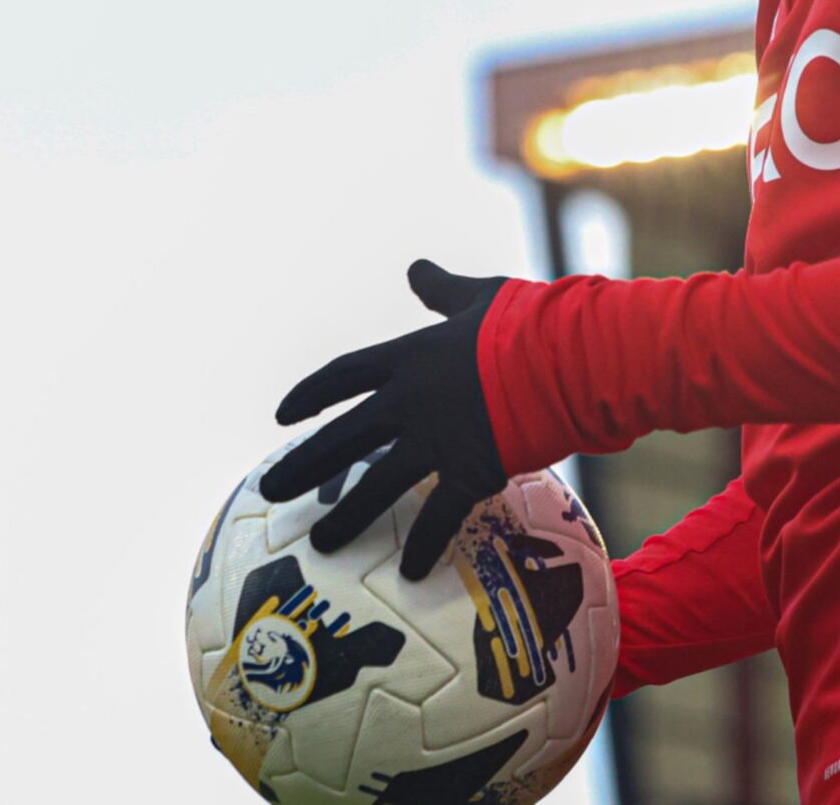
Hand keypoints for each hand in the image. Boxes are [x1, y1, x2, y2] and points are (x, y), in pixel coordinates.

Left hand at [257, 259, 509, 577]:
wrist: (569, 357)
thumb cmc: (530, 319)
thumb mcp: (479, 295)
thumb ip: (443, 290)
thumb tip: (415, 268)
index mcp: (408, 356)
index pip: (343, 376)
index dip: (310, 394)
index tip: (281, 415)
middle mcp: (409, 401)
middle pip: (342, 438)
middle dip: (303, 466)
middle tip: (270, 492)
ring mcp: (436, 439)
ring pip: (376, 486)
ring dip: (347, 517)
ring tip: (321, 543)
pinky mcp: (470, 471)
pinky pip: (440, 518)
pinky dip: (426, 546)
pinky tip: (413, 572)